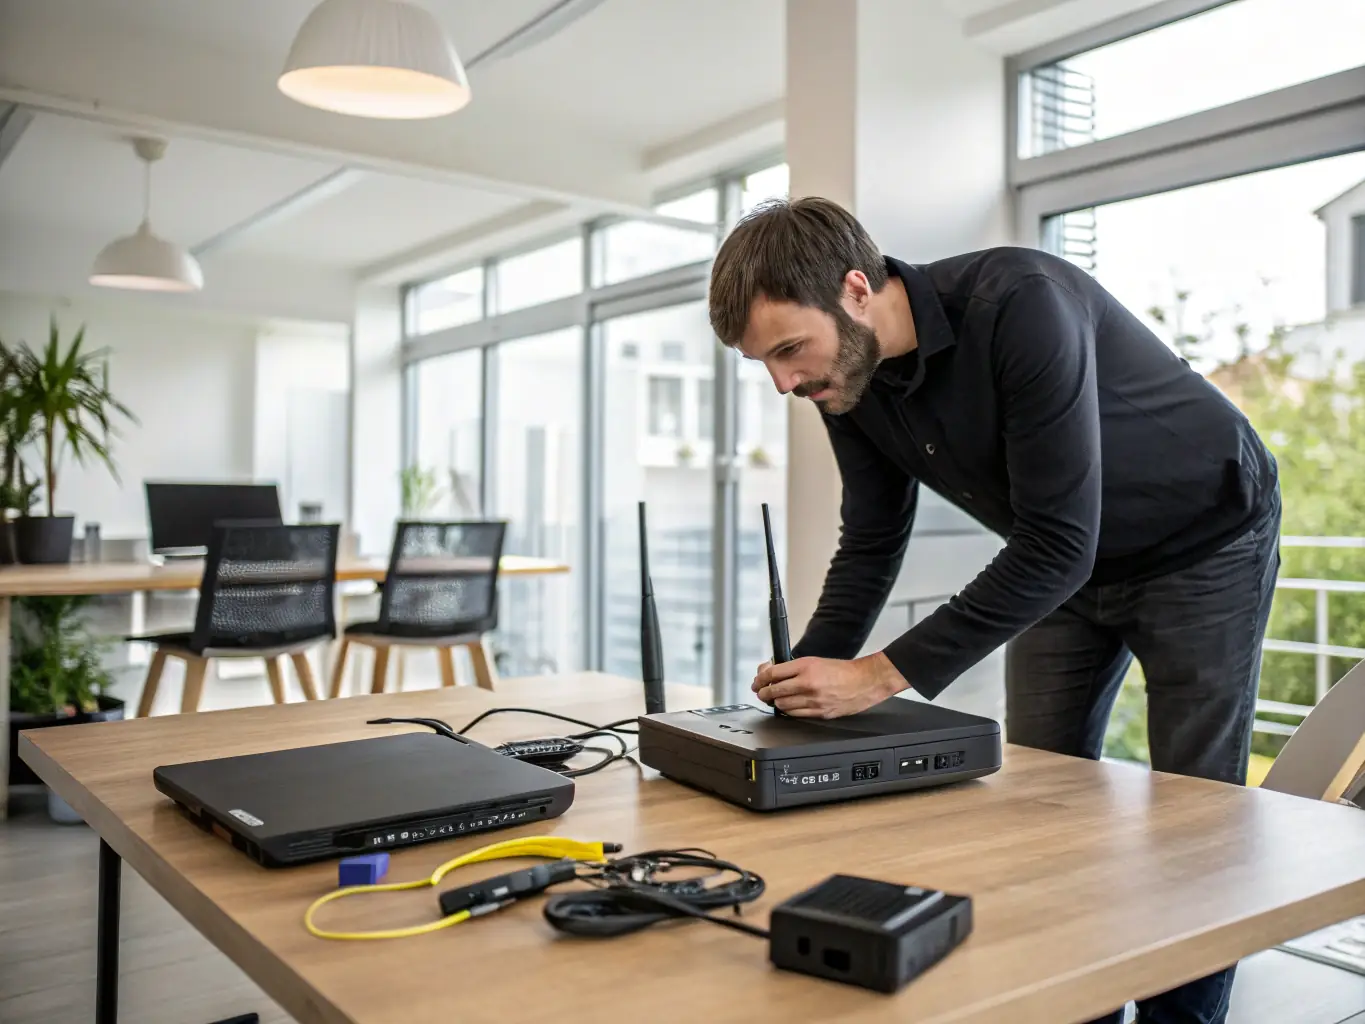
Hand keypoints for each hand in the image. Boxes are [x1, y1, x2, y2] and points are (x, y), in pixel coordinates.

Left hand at [751, 652, 907, 717]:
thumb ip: (793, 667)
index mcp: (806, 666)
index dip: (760, 678)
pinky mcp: (819, 713)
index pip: (773, 673)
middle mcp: (807, 683)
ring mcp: (813, 700)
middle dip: (763, 692)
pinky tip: (788, 707)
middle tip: (761, 692)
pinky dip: (788, 711)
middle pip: (774, 691)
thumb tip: (772, 671)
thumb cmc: (842, 670)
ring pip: (782, 705)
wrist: (864, 681)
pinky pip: (795, 715)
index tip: (757, 681)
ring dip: (775, 703)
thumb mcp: (814, 661)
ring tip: (775, 699)